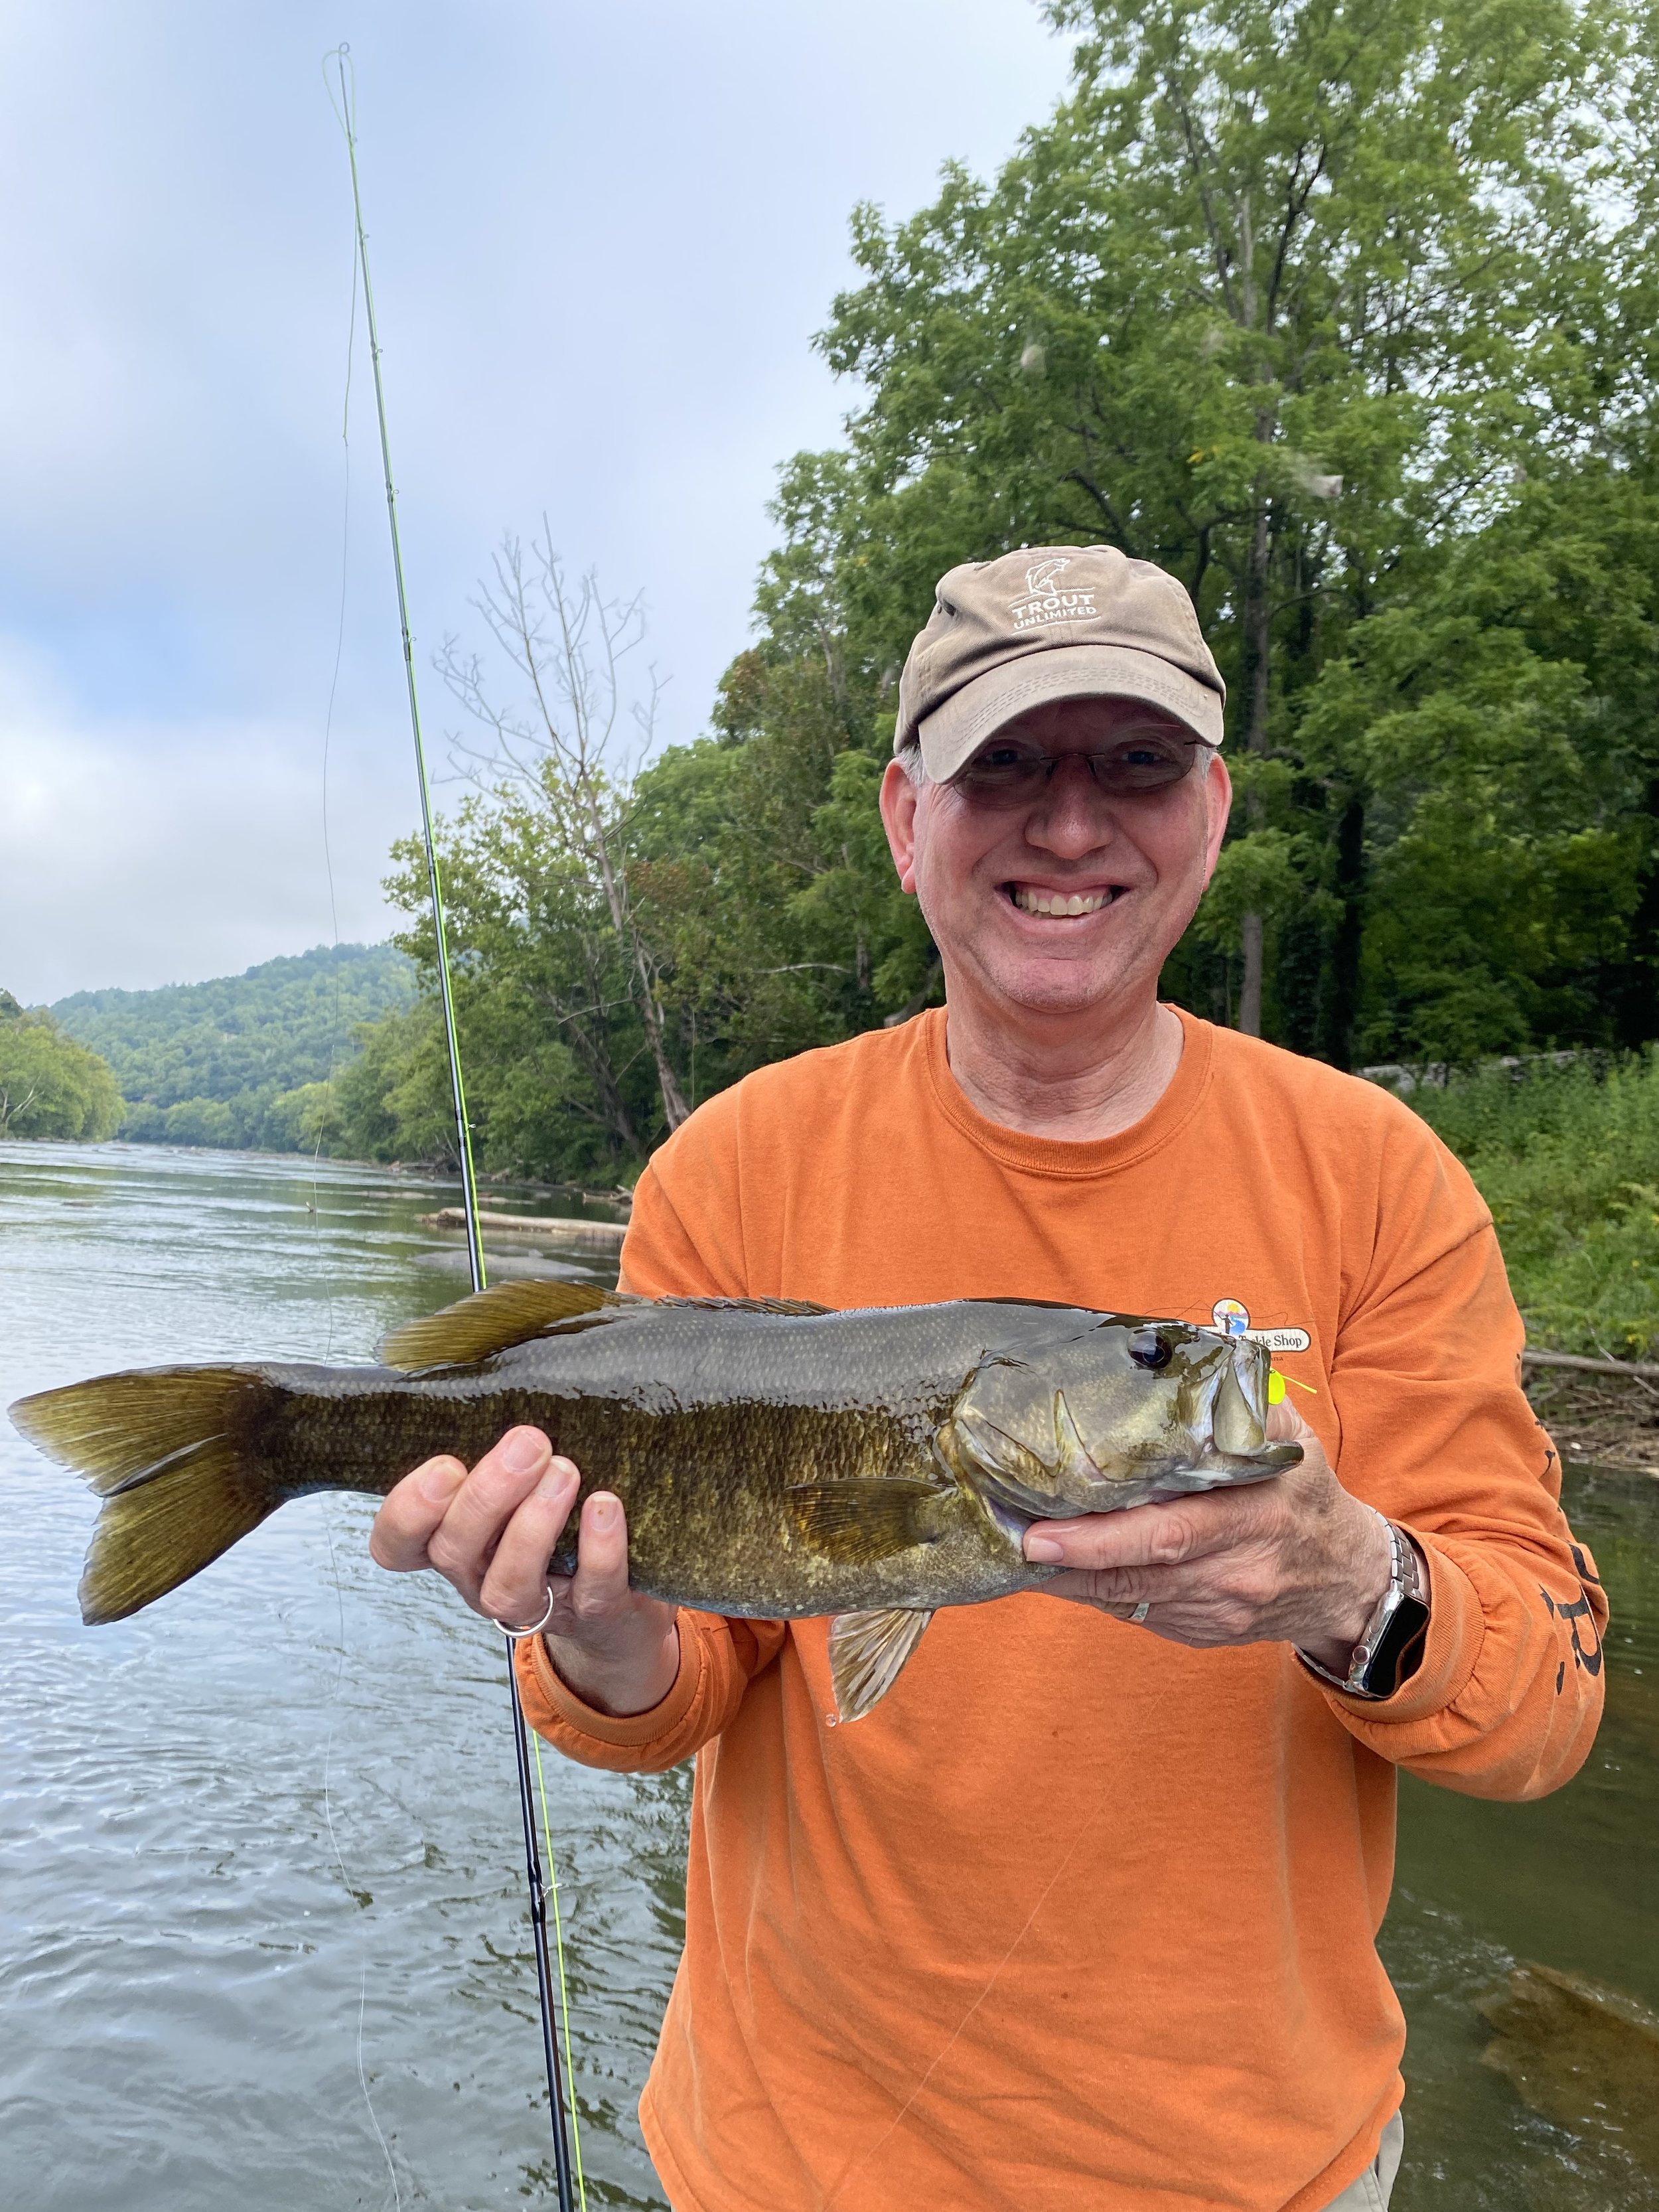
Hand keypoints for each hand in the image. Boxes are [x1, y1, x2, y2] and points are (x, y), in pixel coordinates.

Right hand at [369, 1425, 679, 1717]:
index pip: (396, 1545)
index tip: (446, 1466)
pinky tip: (605, 1505)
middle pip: (453, 1551)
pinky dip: (598, 1549)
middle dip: (486, 1495)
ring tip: (564, 1469)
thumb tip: (504, 1362)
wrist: (624, 1589)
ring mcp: (533, 1602)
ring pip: (509, 1583)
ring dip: (533, 1525)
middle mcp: (480, 1577)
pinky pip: (590, 1591)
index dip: (407, 1513)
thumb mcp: (519, 1475)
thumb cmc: (557, 1509)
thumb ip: (500, 1442)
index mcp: (452, 1541)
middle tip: (527, 1442)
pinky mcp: (592, 1613)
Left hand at [1023, 1402, 1391, 1671]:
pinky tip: (1066, 1571)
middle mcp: (1237, 1569)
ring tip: (1021, 1552)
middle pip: (1142, 1572)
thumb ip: (1242, 1398)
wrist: (1349, 1580)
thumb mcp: (1293, 1437)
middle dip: (1073, 1561)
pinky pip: (1141, 1614)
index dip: (1103, 1537)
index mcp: (1258, 1514)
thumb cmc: (1306, 1493)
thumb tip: (1192, 1347)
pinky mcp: (1204, 1631)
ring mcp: (1219, 1608)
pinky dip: (1100, 1594)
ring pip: (1132, 1599)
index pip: (1172, 1532)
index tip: (1045, 1530)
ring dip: (1073, 1580)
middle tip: (1018, 1542)